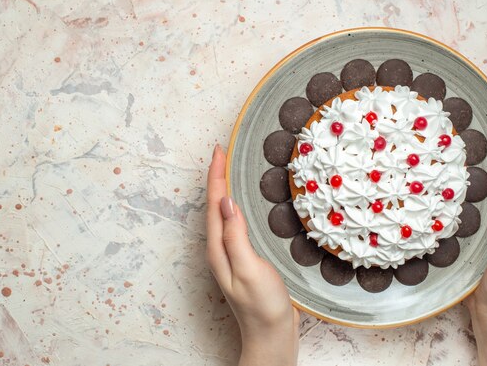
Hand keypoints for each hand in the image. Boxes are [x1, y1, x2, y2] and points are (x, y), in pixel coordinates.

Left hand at [206, 145, 299, 365]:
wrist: (271, 334)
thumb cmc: (262, 306)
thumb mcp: (249, 269)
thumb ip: (236, 236)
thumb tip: (226, 202)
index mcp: (219, 248)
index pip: (215, 204)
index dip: (216, 176)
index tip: (219, 151)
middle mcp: (221, 248)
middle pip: (216, 205)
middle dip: (218, 177)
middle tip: (223, 152)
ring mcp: (232, 254)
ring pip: (225, 213)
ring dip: (226, 189)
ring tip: (230, 169)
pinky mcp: (245, 257)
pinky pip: (237, 223)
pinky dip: (238, 206)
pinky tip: (245, 202)